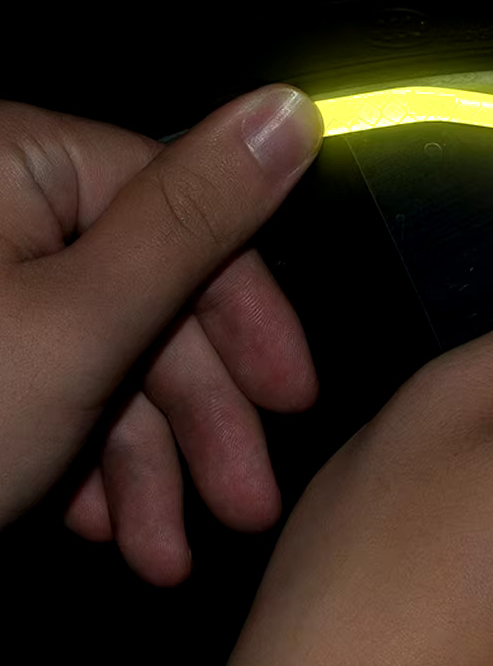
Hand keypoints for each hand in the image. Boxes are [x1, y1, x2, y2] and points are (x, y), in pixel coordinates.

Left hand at [0, 85, 322, 585]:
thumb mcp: (82, 321)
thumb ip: (197, 215)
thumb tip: (288, 112)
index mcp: (16, 167)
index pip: (181, 213)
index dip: (249, 311)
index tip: (291, 390)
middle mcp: (1, 219)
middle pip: (149, 307)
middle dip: (203, 423)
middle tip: (246, 502)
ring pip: (108, 368)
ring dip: (152, 470)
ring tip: (168, 553)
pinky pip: (58, 399)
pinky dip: (92, 472)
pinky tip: (111, 533)